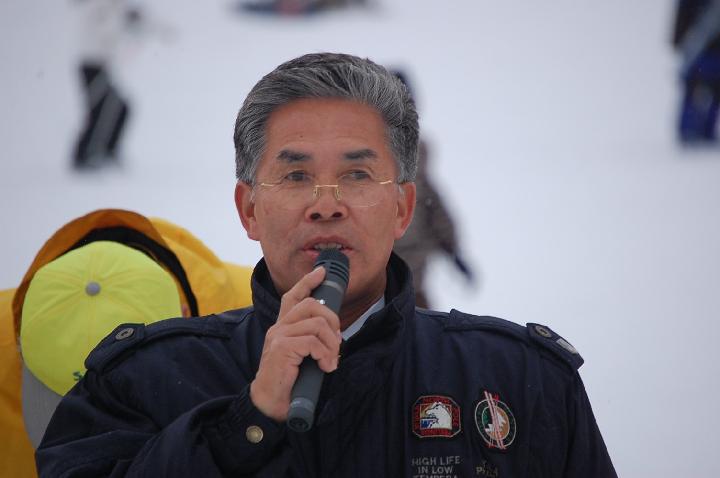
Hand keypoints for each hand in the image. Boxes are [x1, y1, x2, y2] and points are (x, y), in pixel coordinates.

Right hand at [249, 267, 341, 421]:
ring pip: (317, 324)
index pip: (292, 296)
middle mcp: (279, 327)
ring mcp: (279, 336)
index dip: (307, 282)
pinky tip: (325, 367)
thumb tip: (334, 334)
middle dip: (332, 319)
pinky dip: (325, 354)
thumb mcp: (301, 356)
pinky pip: (313, 342)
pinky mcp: (282, 348)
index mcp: (283, 327)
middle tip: (337, 342)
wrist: (269, 404)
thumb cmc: (288, 382)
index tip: (322, 272)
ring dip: (332, 344)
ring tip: (331, 361)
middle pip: (311, 305)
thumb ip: (311, 341)